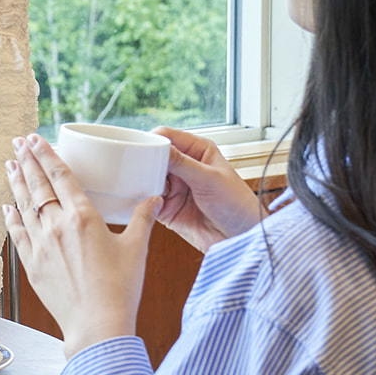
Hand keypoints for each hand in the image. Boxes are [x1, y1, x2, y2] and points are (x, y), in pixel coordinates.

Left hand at [1, 133, 157, 357]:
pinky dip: (11, 218)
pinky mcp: (32, 265)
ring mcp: (41, 245)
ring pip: (23, 206)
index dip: (47, 155)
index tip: (35, 139)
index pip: (61, 176)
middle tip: (18, 143)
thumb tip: (154, 198)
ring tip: (10, 165)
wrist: (97, 326)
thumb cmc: (120, 289)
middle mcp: (57, 226)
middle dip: (27, 161)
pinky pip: (17, 234)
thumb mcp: (136, 249)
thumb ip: (143, 219)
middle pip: (38, 185)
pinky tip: (7, 208)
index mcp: (84, 217)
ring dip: (16, 183)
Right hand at [149, 127, 264, 251]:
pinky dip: (142, 199)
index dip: (152, 140)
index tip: (140, 148)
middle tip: (134, 169)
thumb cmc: (237, 204)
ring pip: (148, 178)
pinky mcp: (167, 207)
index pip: (168, 137)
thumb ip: (183, 163)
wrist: (240, 238)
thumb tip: (158, 148)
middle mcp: (184, 166)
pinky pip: (148, 199)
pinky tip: (140, 200)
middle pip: (154, 157)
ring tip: (138, 186)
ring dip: (142, 182)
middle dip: (144, 162)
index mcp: (197, 151)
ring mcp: (175, 187)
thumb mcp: (209, 179)